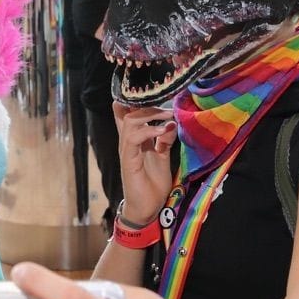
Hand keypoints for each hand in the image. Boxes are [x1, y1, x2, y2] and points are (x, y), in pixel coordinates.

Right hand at [113, 103, 175, 221]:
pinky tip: (162, 129)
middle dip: (148, 104)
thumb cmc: (152, 184)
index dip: (136, 100)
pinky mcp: (128, 160)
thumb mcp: (162, 157)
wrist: (146, 208)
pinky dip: (148, 130)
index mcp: (135, 139)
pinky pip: (133, 138)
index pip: (129, 113)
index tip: (154, 91)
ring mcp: (127, 150)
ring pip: (130, 121)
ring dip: (150, 115)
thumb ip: (164, 140)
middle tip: (168, 105)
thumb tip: (171, 123)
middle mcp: (128, 141)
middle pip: (128, 111)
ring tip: (167, 115)